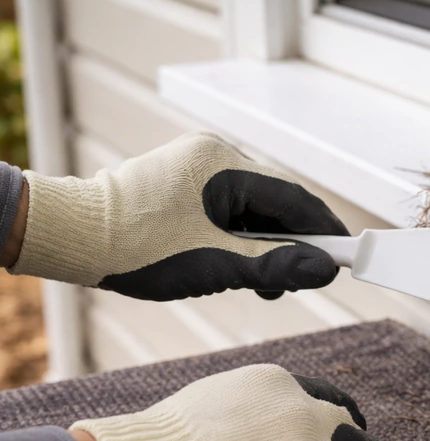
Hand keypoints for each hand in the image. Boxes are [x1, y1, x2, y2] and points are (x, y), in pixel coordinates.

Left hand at [10, 132, 347, 299]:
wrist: (72, 238)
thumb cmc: (138, 249)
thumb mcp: (216, 265)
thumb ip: (276, 267)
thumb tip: (325, 271)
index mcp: (224, 165)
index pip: (294, 197)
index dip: (323, 229)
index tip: (347, 256)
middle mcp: (213, 156)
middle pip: (275, 202)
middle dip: (292, 243)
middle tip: (299, 281)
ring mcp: (196, 167)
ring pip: (252, 209)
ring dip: (265, 245)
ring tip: (262, 284)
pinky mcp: (182, 182)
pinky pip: (228, 209)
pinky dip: (240, 238)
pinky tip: (237, 266)